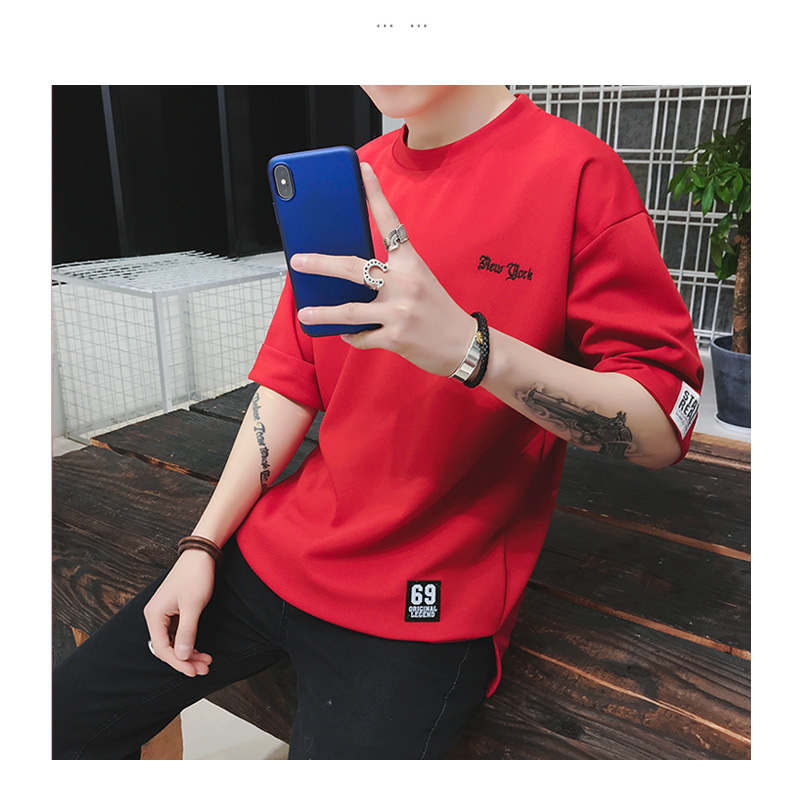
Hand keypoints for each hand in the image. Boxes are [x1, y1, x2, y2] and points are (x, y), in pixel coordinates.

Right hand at [143, 550, 215, 676]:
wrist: (201, 554)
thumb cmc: (195, 575)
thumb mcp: (193, 606)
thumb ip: (187, 632)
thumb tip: (182, 656)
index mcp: (154, 615)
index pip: (162, 649)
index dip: (178, 663)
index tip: (193, 671)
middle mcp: (156, 616)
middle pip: (168, 647)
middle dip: (186, 660)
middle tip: (204, 669)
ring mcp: (164, 614)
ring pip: (175, 642)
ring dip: (190, 653)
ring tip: (206, 661)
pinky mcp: (174, 611)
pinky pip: (179, 633)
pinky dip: (190, 642)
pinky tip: (200, 650)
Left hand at [291, 162, 476, 376]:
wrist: (463, 344)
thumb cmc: (437, 309)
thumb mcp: (420, 280)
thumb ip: (390, 273)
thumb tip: (351, 274)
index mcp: (411, 263)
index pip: (390, 223)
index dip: (375, 195)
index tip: (362, 171)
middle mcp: (405, 283)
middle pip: (353, 267)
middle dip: (321, 263)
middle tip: (298, 261)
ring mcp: (399, 312)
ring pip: (350, 310)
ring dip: (323, 313)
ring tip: (304, 313)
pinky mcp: (396, 337)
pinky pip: (361, 336)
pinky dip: (351, 336)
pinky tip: (346, 333)